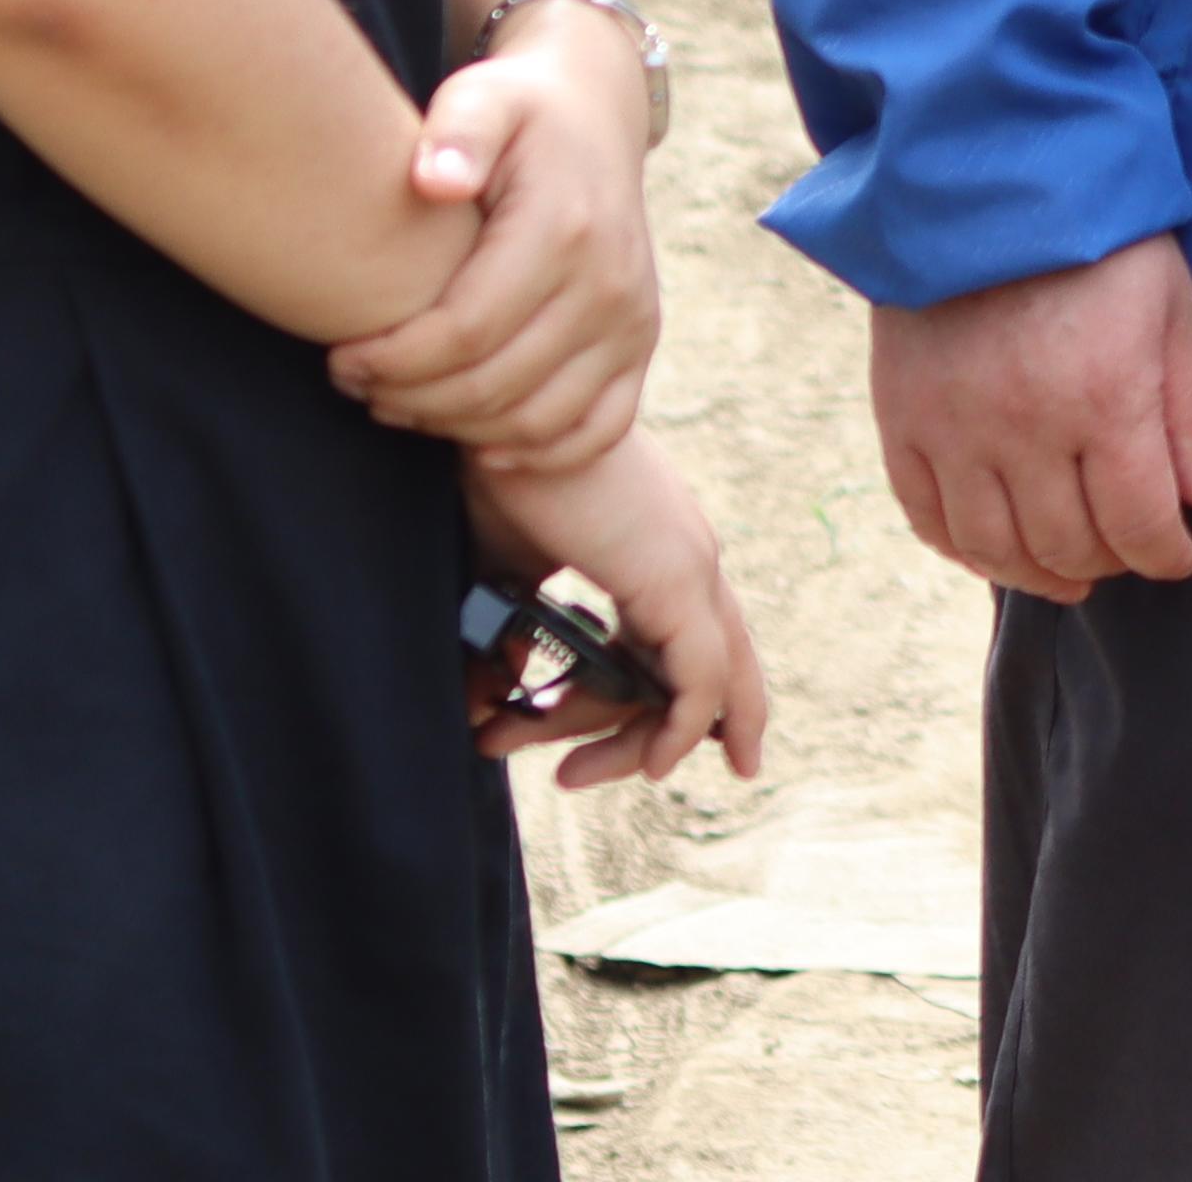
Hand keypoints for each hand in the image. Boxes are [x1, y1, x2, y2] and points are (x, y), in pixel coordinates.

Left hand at [332, 4, 663, 472]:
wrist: (594, 114)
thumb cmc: (517, 113)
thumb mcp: (483, 98)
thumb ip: (457, 131)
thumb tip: (433, 182)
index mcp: (565, 228)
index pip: (466, 332)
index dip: (391, 360)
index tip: (340, 355)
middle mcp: (610, 283)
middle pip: (493, 387)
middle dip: (408, 399)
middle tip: (357, 383)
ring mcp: (633, 320)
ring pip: (537, 421)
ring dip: (457, 429)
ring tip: (401, 402)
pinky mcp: (642, 344)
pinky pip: (596, 430)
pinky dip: (534, 451)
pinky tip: (476, 438)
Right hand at [463, 425, 769, 792]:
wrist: (506, 414)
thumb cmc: (502, 476)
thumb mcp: (508, 572)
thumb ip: (514, 635)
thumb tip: (489, 701)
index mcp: (659, 550)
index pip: (684, 647)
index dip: (660, 708)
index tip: (610, 756)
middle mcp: (690, 556)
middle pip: (702, 674)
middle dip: (645, 738)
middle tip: (574, 776)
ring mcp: (691, 563)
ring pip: (700, 685)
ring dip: (630, 740)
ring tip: (564, 774)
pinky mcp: (677, 574)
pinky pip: (701, 676)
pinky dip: (681, 726)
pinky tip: (649, 765)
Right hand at [872, 233, 1191, 604]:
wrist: (992, 174)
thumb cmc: (1102, 236)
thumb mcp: (1171, 307)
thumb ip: (1185, 412)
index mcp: (1105, 400)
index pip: (1139, 524)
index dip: (1165, 557)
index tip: (1178, 559)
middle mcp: (1025, 429)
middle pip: (1067, 545)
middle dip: (1109, 564)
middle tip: (1126, 554)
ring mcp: (955, 430)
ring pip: (993, 547)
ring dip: (1037, 574)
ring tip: (1067, 571)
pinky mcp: (902, 419)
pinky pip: (925, 515)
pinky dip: (961, 548)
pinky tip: (994, 549)